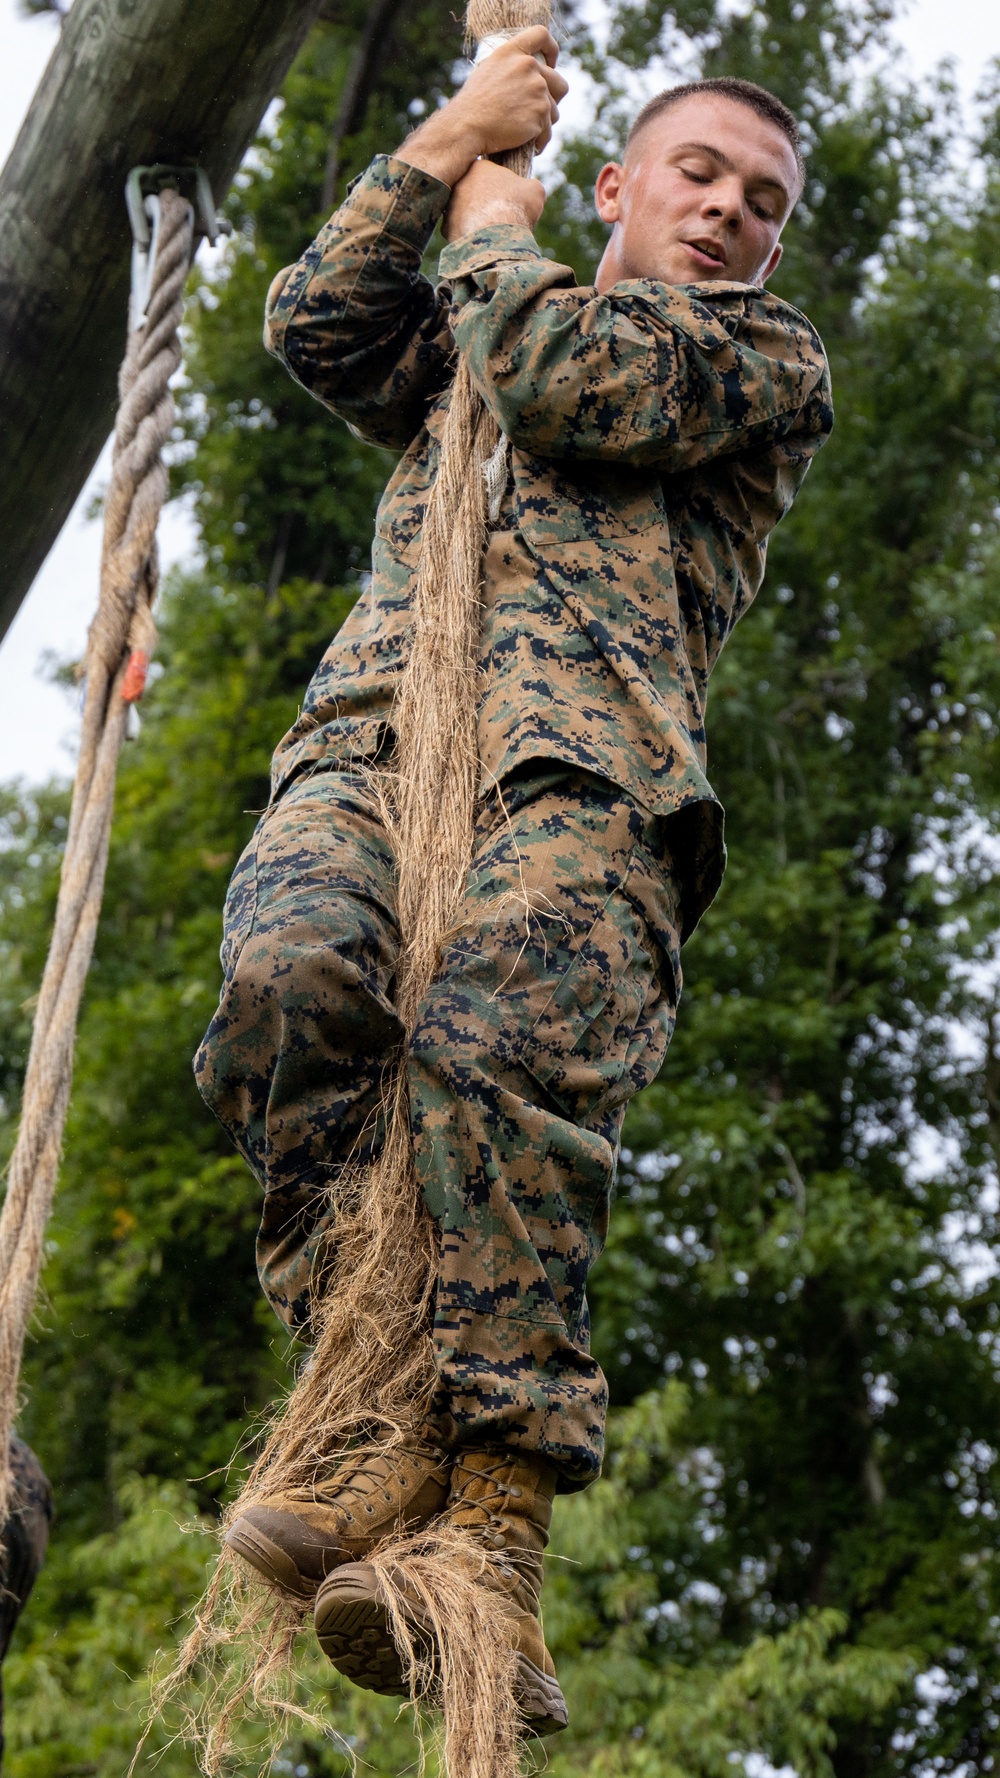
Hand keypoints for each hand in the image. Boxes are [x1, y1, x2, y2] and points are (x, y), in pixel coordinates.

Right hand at [397, 27, 565, 188]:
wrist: (466, 126)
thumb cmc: (473, 105)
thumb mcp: (488, 72)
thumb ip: (512, 67)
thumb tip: (531, 75)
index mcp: (512, 52)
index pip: (541, 35)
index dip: (551, 50)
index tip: (551, 64)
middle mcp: (528, 66)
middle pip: (559, 82)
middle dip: (552, 100)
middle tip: (537, 113)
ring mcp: (537, 89)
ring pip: (554, 111)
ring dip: (543, 123)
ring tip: (525, 132)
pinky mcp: (540, 113)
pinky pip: (547, 131)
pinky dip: (540, 141)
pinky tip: (529, 145)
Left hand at [443, 159, 545, 240]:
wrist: (497, 237)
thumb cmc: (516, 208)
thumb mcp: (534, 190)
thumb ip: (530, 186)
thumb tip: (529, 191)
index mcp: (478, 167)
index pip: (488, 174)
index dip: (501, 188)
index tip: (509, 200)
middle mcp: (458, 184)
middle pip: (474, 193)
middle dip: (486, 204)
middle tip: (501, 217)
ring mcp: (449, 207)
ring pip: (466, 214)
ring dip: (478, 221)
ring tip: (494, 233)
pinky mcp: (446, 230)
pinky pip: (460, 233)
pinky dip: (471, 238)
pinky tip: (484, 244)